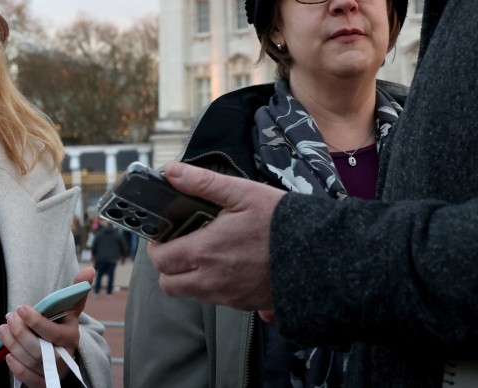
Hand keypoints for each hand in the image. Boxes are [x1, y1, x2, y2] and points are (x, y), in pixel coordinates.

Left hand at [0, 268, 94, 386]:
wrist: (67, 354)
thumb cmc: (64, 327)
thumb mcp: (72, 310)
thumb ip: (77, 291)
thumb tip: (89, 269)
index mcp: (71, 337)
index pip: (53, 333)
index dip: (36, 322)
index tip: (21, 308)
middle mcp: (64, 356)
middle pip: (39, 349)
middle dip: (20, 333)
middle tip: (9, 318)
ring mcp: (54, 371)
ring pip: (31, 362)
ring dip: (13, 345)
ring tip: (3, 329)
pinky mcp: (44, 382)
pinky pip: (30, 379)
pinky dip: (18, 369)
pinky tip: (8, 355)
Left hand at [146, 162, 283, 310]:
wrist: (320, 254)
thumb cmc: (282, 222)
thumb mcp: (242, 193)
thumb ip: (202, 182)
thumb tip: (171, 171)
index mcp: (206, 252)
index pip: (160, 260)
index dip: (156, 247)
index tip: (164, 236)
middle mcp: (213, 280)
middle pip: (170, 285)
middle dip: (169, 267)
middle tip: (181, 247)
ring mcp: (229, 296)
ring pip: (193, 294)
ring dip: (191, 278)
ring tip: (209, 253)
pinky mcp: (247, 305)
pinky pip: (220, 301)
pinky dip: (217, 287)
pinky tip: (232, 267)